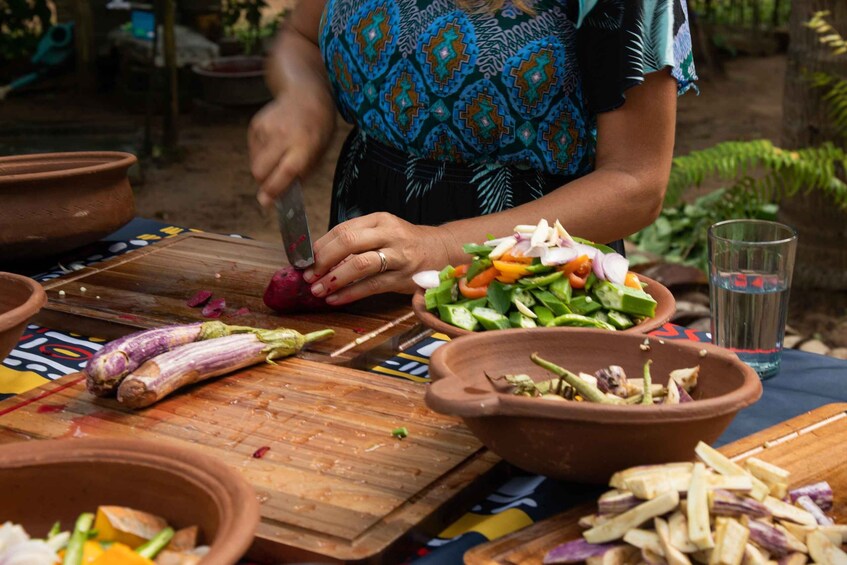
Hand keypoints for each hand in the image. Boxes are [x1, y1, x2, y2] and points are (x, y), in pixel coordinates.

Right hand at [248, 92, 334, 206]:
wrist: (305, 95)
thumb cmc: (318, 128)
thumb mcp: (320, 152)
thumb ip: (303, 173)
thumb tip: (283, 194)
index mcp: (304, 145)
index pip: (285, 172)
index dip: (274, 189)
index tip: (266, 201)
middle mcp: (283, 136)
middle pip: (260, 171)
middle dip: (263, 182)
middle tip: (273, 181)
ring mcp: (266, 129)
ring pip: (254, 163)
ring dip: (264, 167)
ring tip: (279, 156)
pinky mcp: (256, 125)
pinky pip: (253, 150)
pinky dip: (261, 154)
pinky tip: (274, 144)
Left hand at [303, 213, 454, 304]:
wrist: (443, 251)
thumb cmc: (405, 243)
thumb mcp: (383, 232)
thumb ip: (357, 240)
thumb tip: (319, 258)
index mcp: (379, 220)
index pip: (343, 229)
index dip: (320, 246)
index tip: (304, 261)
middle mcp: (389, 234)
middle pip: (349, 242)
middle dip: (323, 260)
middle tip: (308, 276)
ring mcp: (398, 256)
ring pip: (360, 264)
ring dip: (334, 278)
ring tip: (318, 291)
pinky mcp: (403, 278)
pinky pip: (372, 286)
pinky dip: (350, 293)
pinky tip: (336, 299)